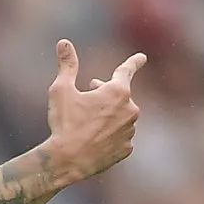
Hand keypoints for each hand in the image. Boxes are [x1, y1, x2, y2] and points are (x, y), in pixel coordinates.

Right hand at [41, 40, 145, 182]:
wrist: (66, 161)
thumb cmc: (63, 123)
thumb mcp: (61, 90)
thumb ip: (67, 65)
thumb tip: (64, 42)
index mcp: (117, 91)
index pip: (127, 70)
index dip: (134, 62)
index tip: (142, 57)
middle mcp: (130, 109)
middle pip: (119, 96)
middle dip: (105, 95)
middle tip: (86, 99)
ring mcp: (130, 131)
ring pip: (120, 117)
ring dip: (108, 116)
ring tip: (87, 125)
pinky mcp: (126, 149)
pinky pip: (120, 137)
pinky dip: (109, 135)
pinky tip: (94, 140)